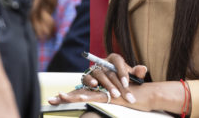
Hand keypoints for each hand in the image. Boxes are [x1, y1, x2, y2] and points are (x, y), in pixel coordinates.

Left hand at [48, 77, 185, 114]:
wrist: (147, 96)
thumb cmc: (133, 98)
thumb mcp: (119, 101)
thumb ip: (108, 101)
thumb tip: (94, 106)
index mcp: (101, 93)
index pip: (82, 94)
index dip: (70, 96)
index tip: (57, 99)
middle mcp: (101, 91)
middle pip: (80, 93)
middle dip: (66, 97)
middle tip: (51, 100)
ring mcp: (106, 93)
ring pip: (85, 94)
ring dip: (72, 96)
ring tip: (58, 98)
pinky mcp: (111, 96)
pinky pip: (96, 97)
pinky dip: (86, 96)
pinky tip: (78, 96)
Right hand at [59, 53, 146, 104]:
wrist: (110, 83)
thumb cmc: (121, 78)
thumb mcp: (129, 76)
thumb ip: (136, 73)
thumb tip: (143, 69)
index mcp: (114, 59)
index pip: (118, 61)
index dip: (122, 72)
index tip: (126, 83)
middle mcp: (104, 62)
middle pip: (110, 71)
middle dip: (118, 85)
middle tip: (124, 95)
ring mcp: (95, 68)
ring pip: (100, 74)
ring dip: (107, 85)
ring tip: (115, 94)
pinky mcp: (87, 76)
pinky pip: (86, 77)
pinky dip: (90, 80)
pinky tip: (95, 86)